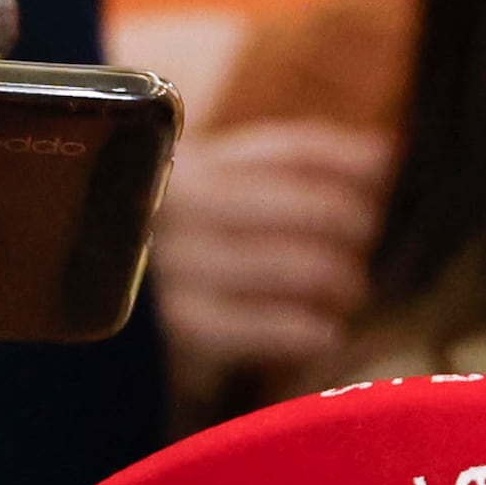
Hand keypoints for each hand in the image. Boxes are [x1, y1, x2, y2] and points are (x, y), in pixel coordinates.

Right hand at [153, 116, 389, 411]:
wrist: (97, 307)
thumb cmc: (183, 240)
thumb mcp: (215, 186)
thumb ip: (289, 164)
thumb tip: (386, 154)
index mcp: (191, 162)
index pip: (290, 150)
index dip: (348, 158)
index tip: (388, 168)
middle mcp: (181, 207)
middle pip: (305, 206)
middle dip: (354, 222)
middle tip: (366, 239)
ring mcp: (181, 268)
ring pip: (299, 265)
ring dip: (342, 279)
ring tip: (351, 287)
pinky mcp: (183, 328)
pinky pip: (269, 326)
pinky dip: (310, 330)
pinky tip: (328, 333)